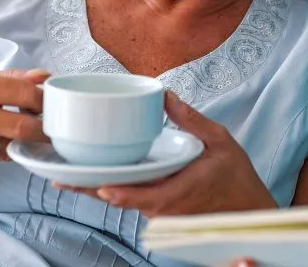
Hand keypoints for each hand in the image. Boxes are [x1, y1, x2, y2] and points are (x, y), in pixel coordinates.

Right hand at [0, 67, 49, 171]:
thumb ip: (12, 78)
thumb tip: (45, 77)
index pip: (25, 94)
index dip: (44, 101)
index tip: (51, 104)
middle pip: (22, 128)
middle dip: (42, 131)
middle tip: (50, 129)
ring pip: (9, 147)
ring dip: (18, 142)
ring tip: (15, 131)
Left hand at [61, 92, 276, 216]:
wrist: (248, 210)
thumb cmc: (236, 178)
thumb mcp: (220, 140)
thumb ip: (191, 120)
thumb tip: (165, 96)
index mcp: (177, 191)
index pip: (139, 197)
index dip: (115, 192)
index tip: (96, 184)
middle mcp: (163, 207)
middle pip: (120, 200)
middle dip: (90, 189)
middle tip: (60, 179)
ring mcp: (159, 212)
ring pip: (123, 202)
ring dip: (97, 190)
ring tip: (67, 177)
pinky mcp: (158, 210)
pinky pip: (131, 201)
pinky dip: (112, 190)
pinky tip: (92, 179)